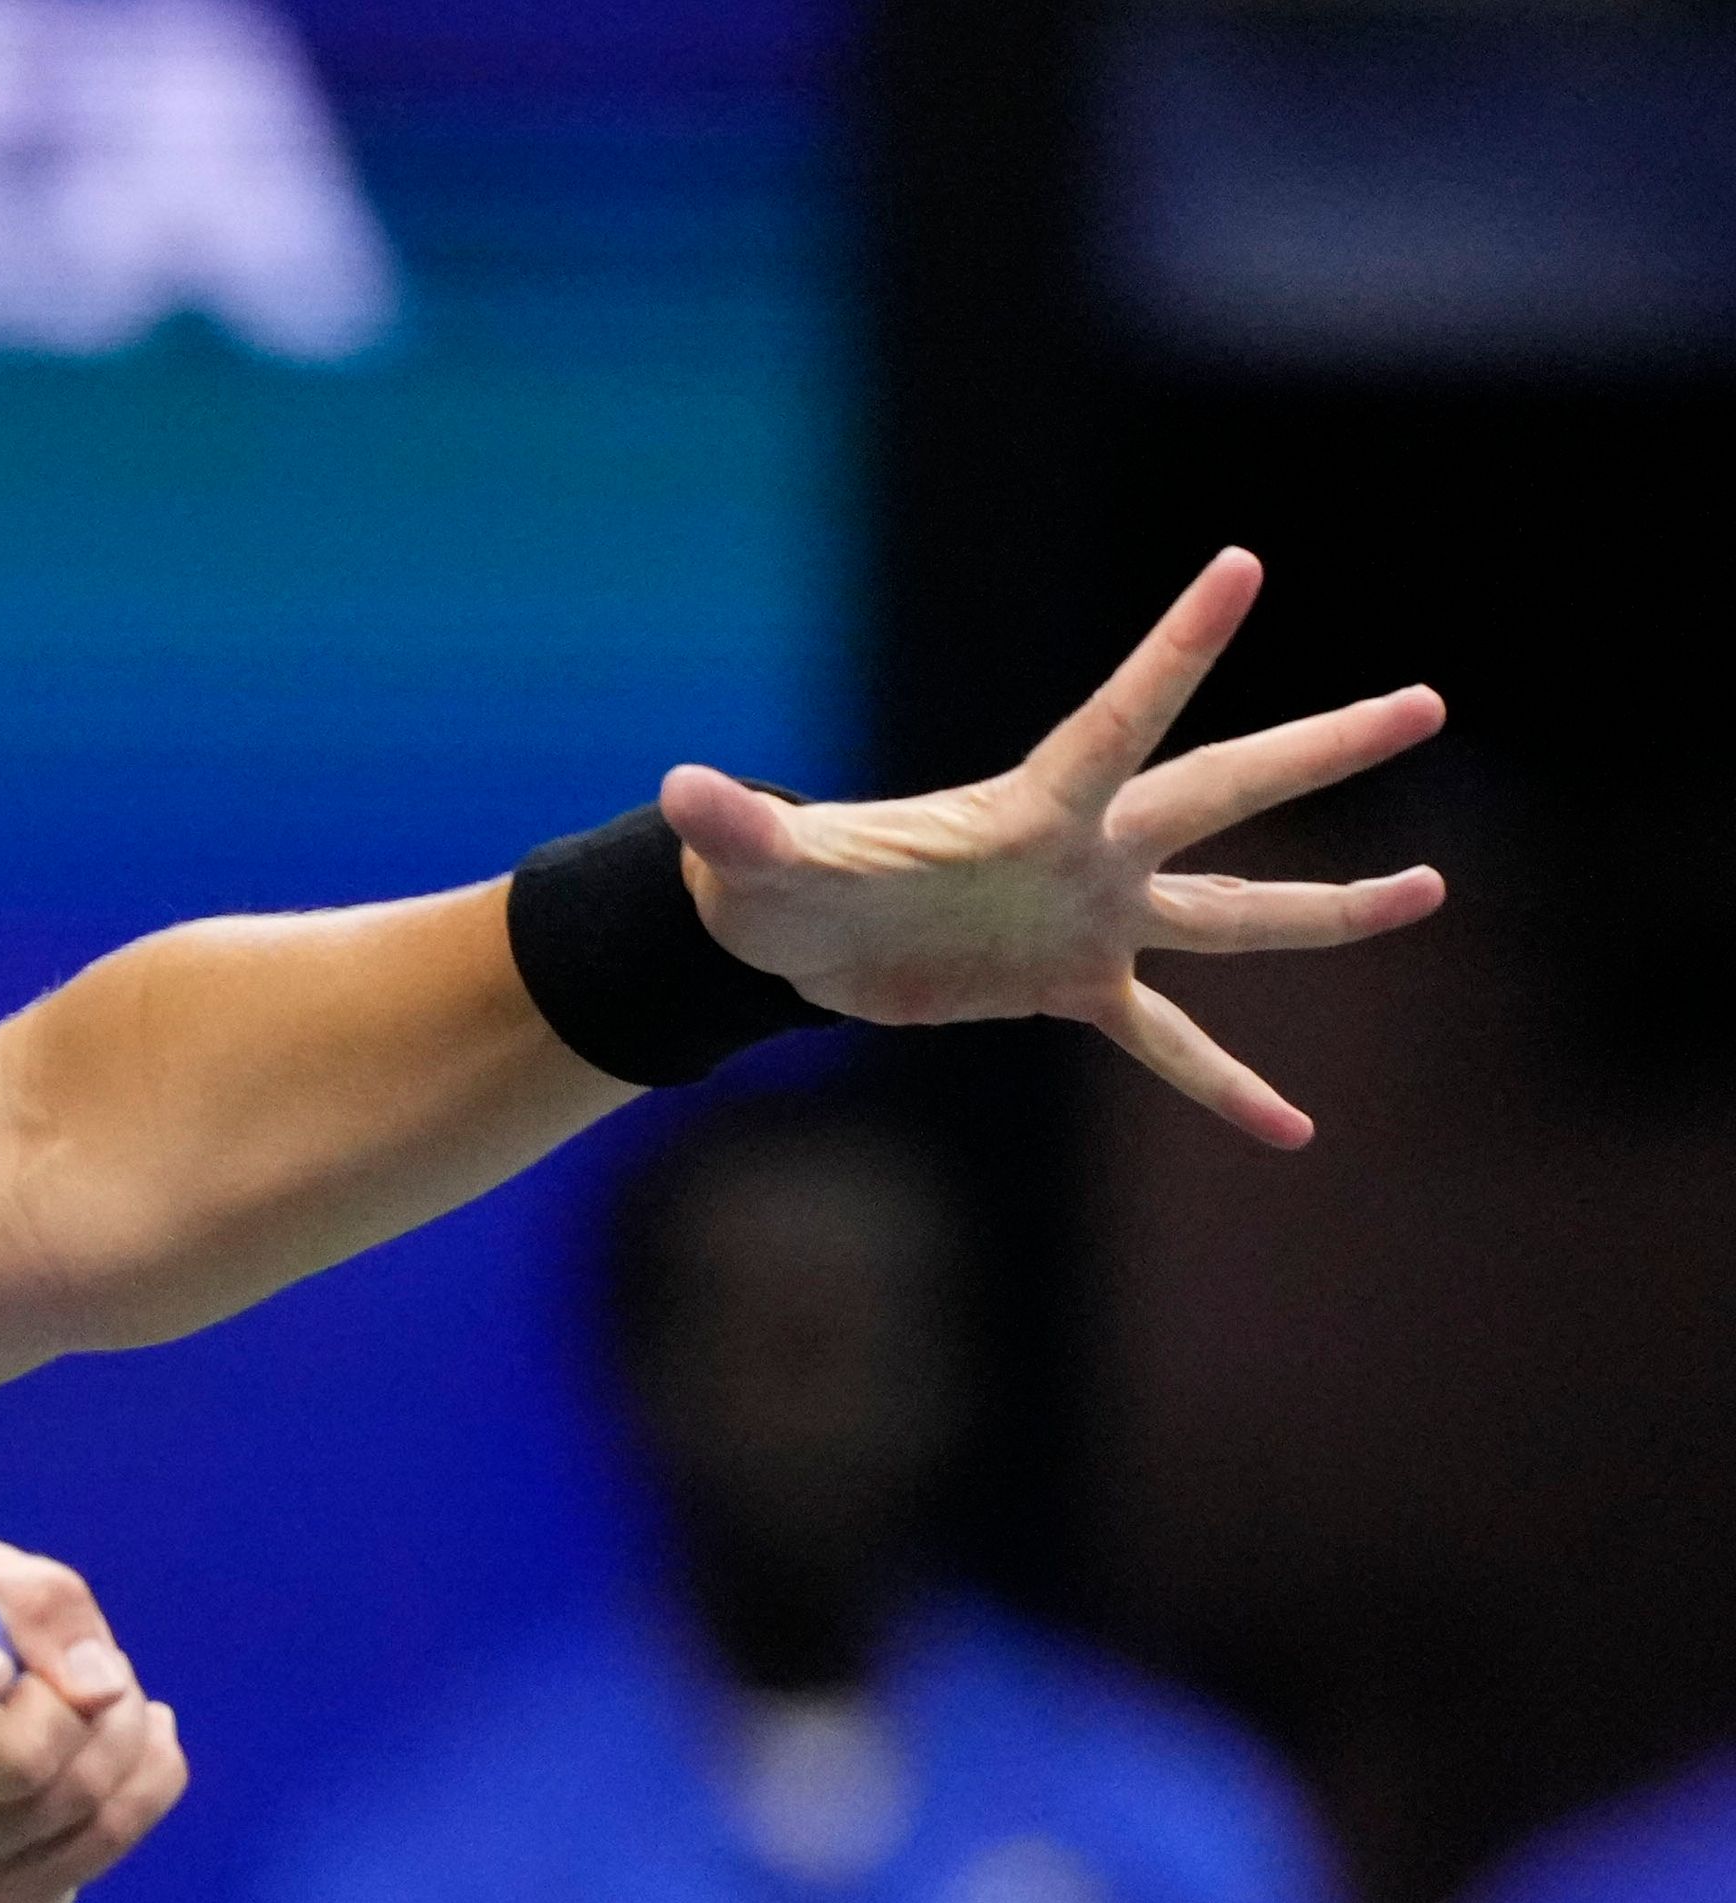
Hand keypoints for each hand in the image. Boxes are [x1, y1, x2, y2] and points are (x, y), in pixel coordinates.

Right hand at [0, 1541, 187, 1902]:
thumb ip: (28, 1601)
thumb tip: (97, 1681)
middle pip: (16, 1762)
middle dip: (77, 1699)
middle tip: (82, 1669)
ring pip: (77, 1800)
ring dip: (123, 1727)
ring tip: (114, 1694)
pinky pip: (112, 1836)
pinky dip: (150, 1772)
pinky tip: (142, 1736)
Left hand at [661, 548, 1446, 1146]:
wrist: (791, 936)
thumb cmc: (771, 879)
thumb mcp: (753, 857)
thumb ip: (733, 823)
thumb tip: (676, 795)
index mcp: (1028, 807)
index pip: (1118, 718)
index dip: (1177, 651)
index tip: (1243, 566)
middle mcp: (1084, 852)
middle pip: (1224, 792)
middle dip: (1323, 751)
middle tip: (1427, 703)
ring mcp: (1090, 919)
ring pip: (1235, 912)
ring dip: (1329, 910)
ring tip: (1430, 891)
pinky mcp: (1072, 987)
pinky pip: (1168, 1042)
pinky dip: (1224, 1086)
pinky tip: (1295, 1132)